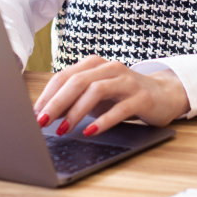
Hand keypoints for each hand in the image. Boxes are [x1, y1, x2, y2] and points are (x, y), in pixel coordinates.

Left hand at [33, 56, 188, 137]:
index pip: (64, 77)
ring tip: (64, 129)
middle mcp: (109, 68)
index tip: (34, 115)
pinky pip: (119, 108)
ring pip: (96, 91)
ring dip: (76, 112)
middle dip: (56, 103)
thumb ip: (73, 101)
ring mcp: (126, 81)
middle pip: (77, 82)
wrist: (163, 95)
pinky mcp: (141, 97)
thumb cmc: (122, 96)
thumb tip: (44, 116)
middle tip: (42, 122)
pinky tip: (90, 132)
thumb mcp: (95, 96)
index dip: (47, 96)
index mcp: (94, 64)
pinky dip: (103, 121)